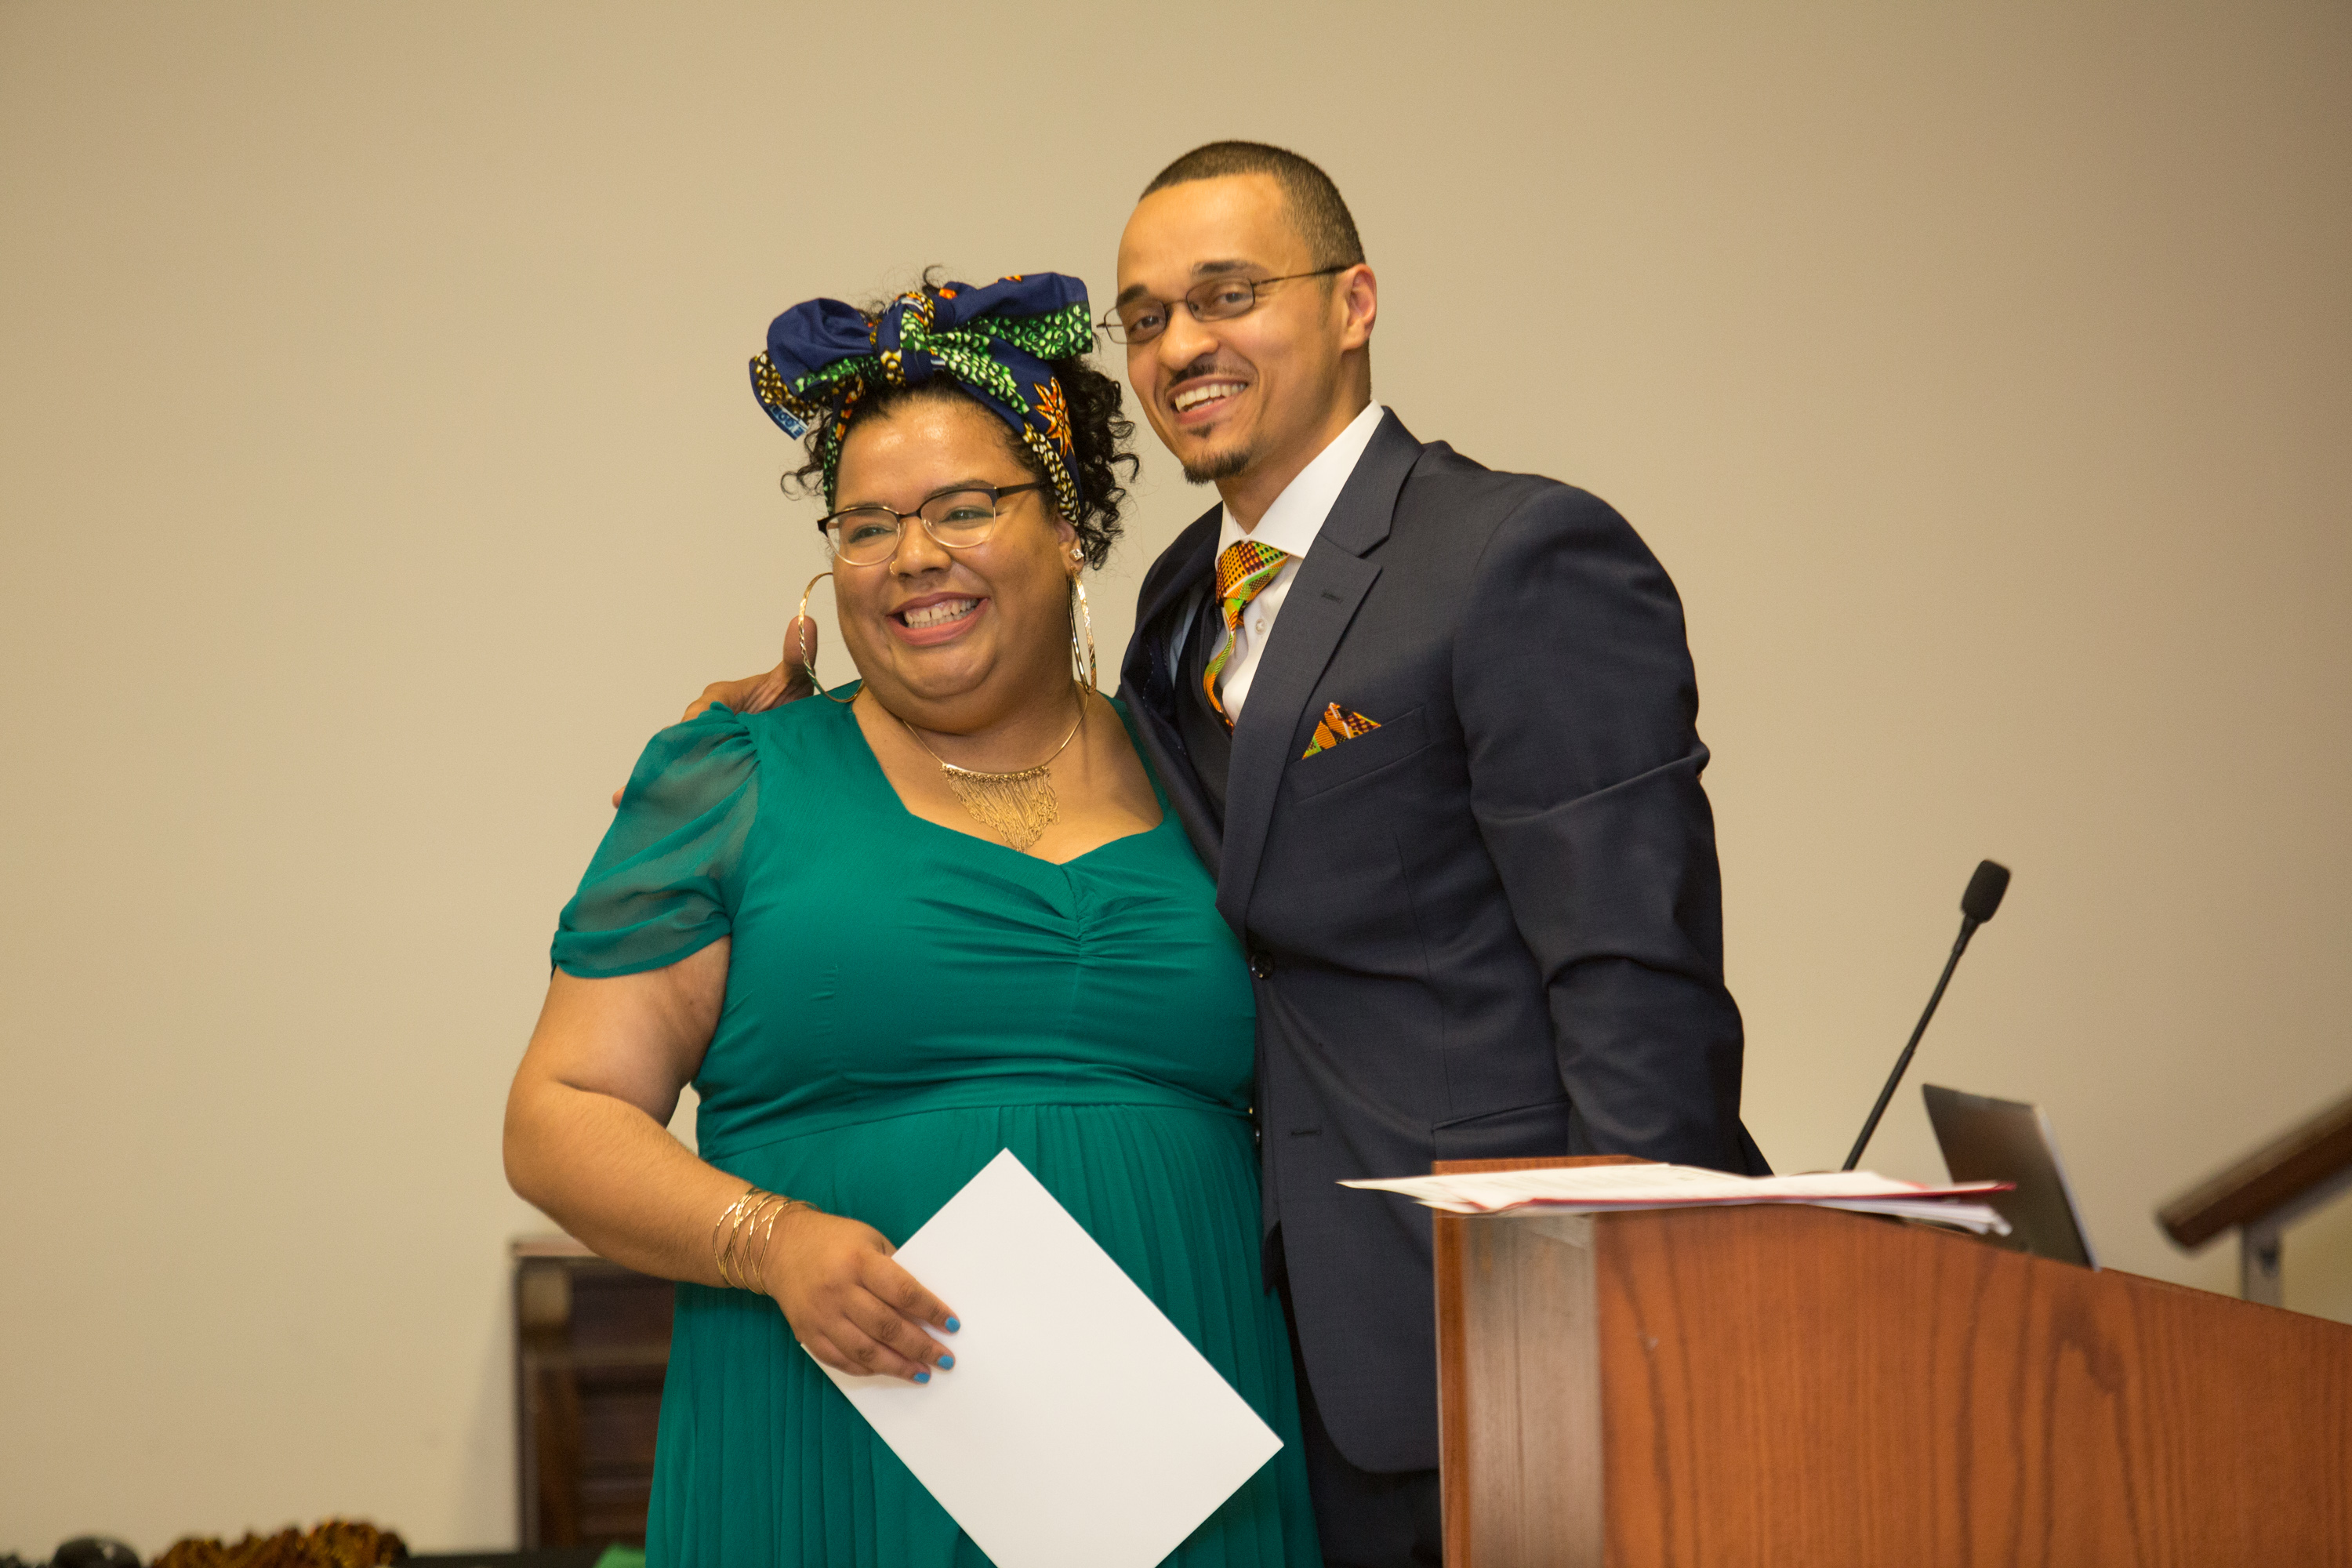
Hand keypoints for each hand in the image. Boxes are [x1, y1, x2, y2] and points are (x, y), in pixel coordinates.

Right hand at [612, 618, 819, 807]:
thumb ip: (797, 656)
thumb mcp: (795, 678)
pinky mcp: (708, 767)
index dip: (697, 727)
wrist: (798, 733)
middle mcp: (705, 721)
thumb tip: (803, 621)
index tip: (694, 740)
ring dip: (666, 777)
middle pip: (686, 741)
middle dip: (674, 758)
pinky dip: (666, 790)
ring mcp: (704, 746)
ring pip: (680, 760)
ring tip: (635, 797)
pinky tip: (635, 806)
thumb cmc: (789, 700)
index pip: (702, 712)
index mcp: (719, 698)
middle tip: (664, 779)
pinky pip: (684, 776)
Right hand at [759, 1205, 958, 1382]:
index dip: (931, 1311)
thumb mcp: (870, 1240)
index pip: (903, 1292)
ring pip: (865, 1351)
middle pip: (887, 1327)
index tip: (952, 1325)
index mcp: (858, 1261)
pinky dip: (867, 1369)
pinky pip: (841, 1360)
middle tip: (945, 1360)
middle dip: (921, 1347)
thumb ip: (894, 1270)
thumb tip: (924, 1307)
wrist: (780, 1246)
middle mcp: (838, 1290)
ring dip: (898, 1366)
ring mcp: (821, 1315)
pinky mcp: (808, 1333)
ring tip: (923, 1373)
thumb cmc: (835, 1240)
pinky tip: (888, 1371)